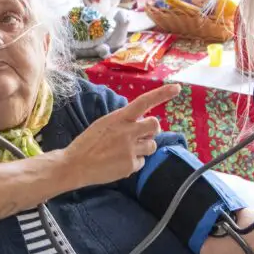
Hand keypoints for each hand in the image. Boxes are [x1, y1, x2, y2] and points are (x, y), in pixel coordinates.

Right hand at [59, 84, 179, 189]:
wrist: (75, 164)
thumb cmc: (88, 143)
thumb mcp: (104, 124)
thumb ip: (123, 121)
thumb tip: (140, 121)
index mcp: (119, 118)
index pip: (144, 102)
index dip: (162, 94)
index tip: (178, 88)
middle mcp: (127, 131)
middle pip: (155, 126)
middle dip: (152, 130)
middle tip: (142, 135)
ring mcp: (130, 149)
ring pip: (152, 145)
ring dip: (144, 147)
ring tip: (126, 151)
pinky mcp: (131, 165)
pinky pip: (142, 162)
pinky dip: (134, 162)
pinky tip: (119, 162)